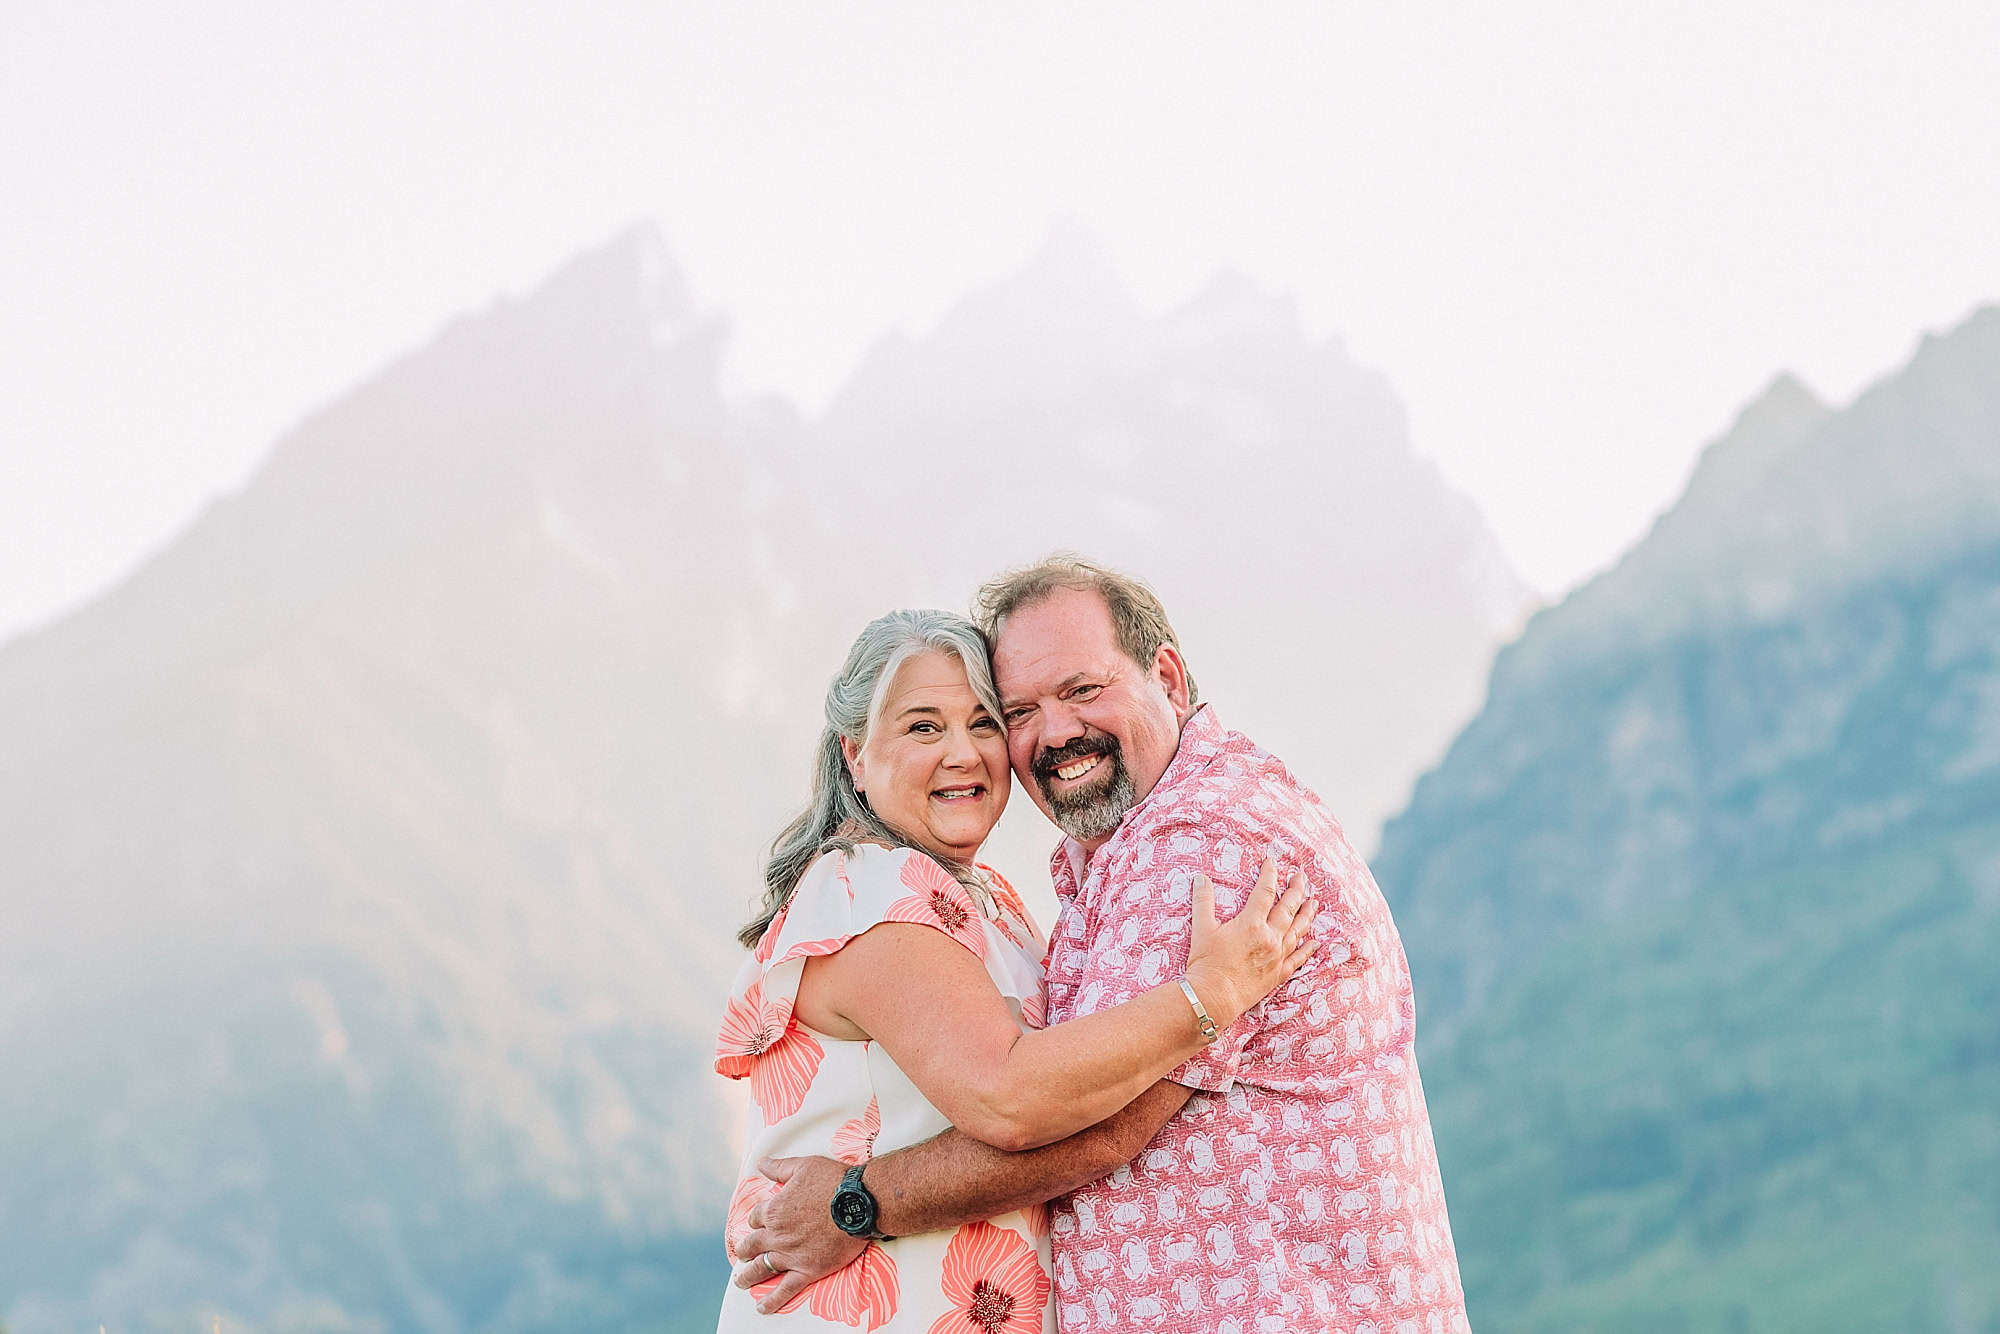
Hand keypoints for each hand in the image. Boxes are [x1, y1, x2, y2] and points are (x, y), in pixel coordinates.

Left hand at [730, 1154, 865, 1312]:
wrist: (860, 1202)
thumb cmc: (833, 1181)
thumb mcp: (803, 1166)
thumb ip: (779, 1168)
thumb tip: (761, 1164)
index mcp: (774, 1210)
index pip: (755, 1218)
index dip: (757, 1220)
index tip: (760, 1222)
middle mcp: (777, 1235)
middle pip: (752, 1245)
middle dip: (744, 1250)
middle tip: (741, 1254)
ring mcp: (791, 1255)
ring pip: (762, 1268)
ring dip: (748, 1276)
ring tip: (741, 1282)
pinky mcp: (808, 1270)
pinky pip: (785, 1289)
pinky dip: (772, 1300)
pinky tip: (762, 1307)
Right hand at [1183, 856, 1314, 1027]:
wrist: (1214, 997)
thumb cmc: (1206, 963)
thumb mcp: (1201, 929)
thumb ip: (1203, 901)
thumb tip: (1200, 878)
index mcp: (1251, 923)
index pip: (1265, 891)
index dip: (1269, 874)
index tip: (1272, 862)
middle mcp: (1270, 937)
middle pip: (1288, 908)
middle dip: (1296, 889)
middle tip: (1301, 876)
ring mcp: (1277, 956)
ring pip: (1298, 930)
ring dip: (1307, 914)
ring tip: (1314, 902)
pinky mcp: (1279, 974)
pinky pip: (1299, 958)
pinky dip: (1308, 948)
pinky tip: (1314, 942)